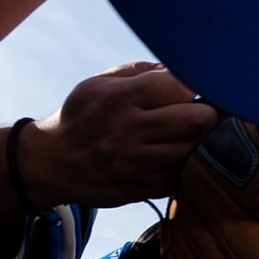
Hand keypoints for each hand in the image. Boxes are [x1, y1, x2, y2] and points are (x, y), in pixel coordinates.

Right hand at [25, 62, 216, 206]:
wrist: (50, 163)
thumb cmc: (81, 116)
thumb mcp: (99, 83)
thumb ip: (141, 70)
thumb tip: (180, 68)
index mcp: (120, 98)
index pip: (179, 85)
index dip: (195, 84)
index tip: (193, 88)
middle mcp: (130, 131)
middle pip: (197, 120)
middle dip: (208, 114)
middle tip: (204, 113)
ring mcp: (136, 164)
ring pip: (194, 152)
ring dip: (203, 143)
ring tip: (196, 136)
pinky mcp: (140, 189)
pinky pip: (182, 179)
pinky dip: (189, 169)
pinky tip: (182, 158)